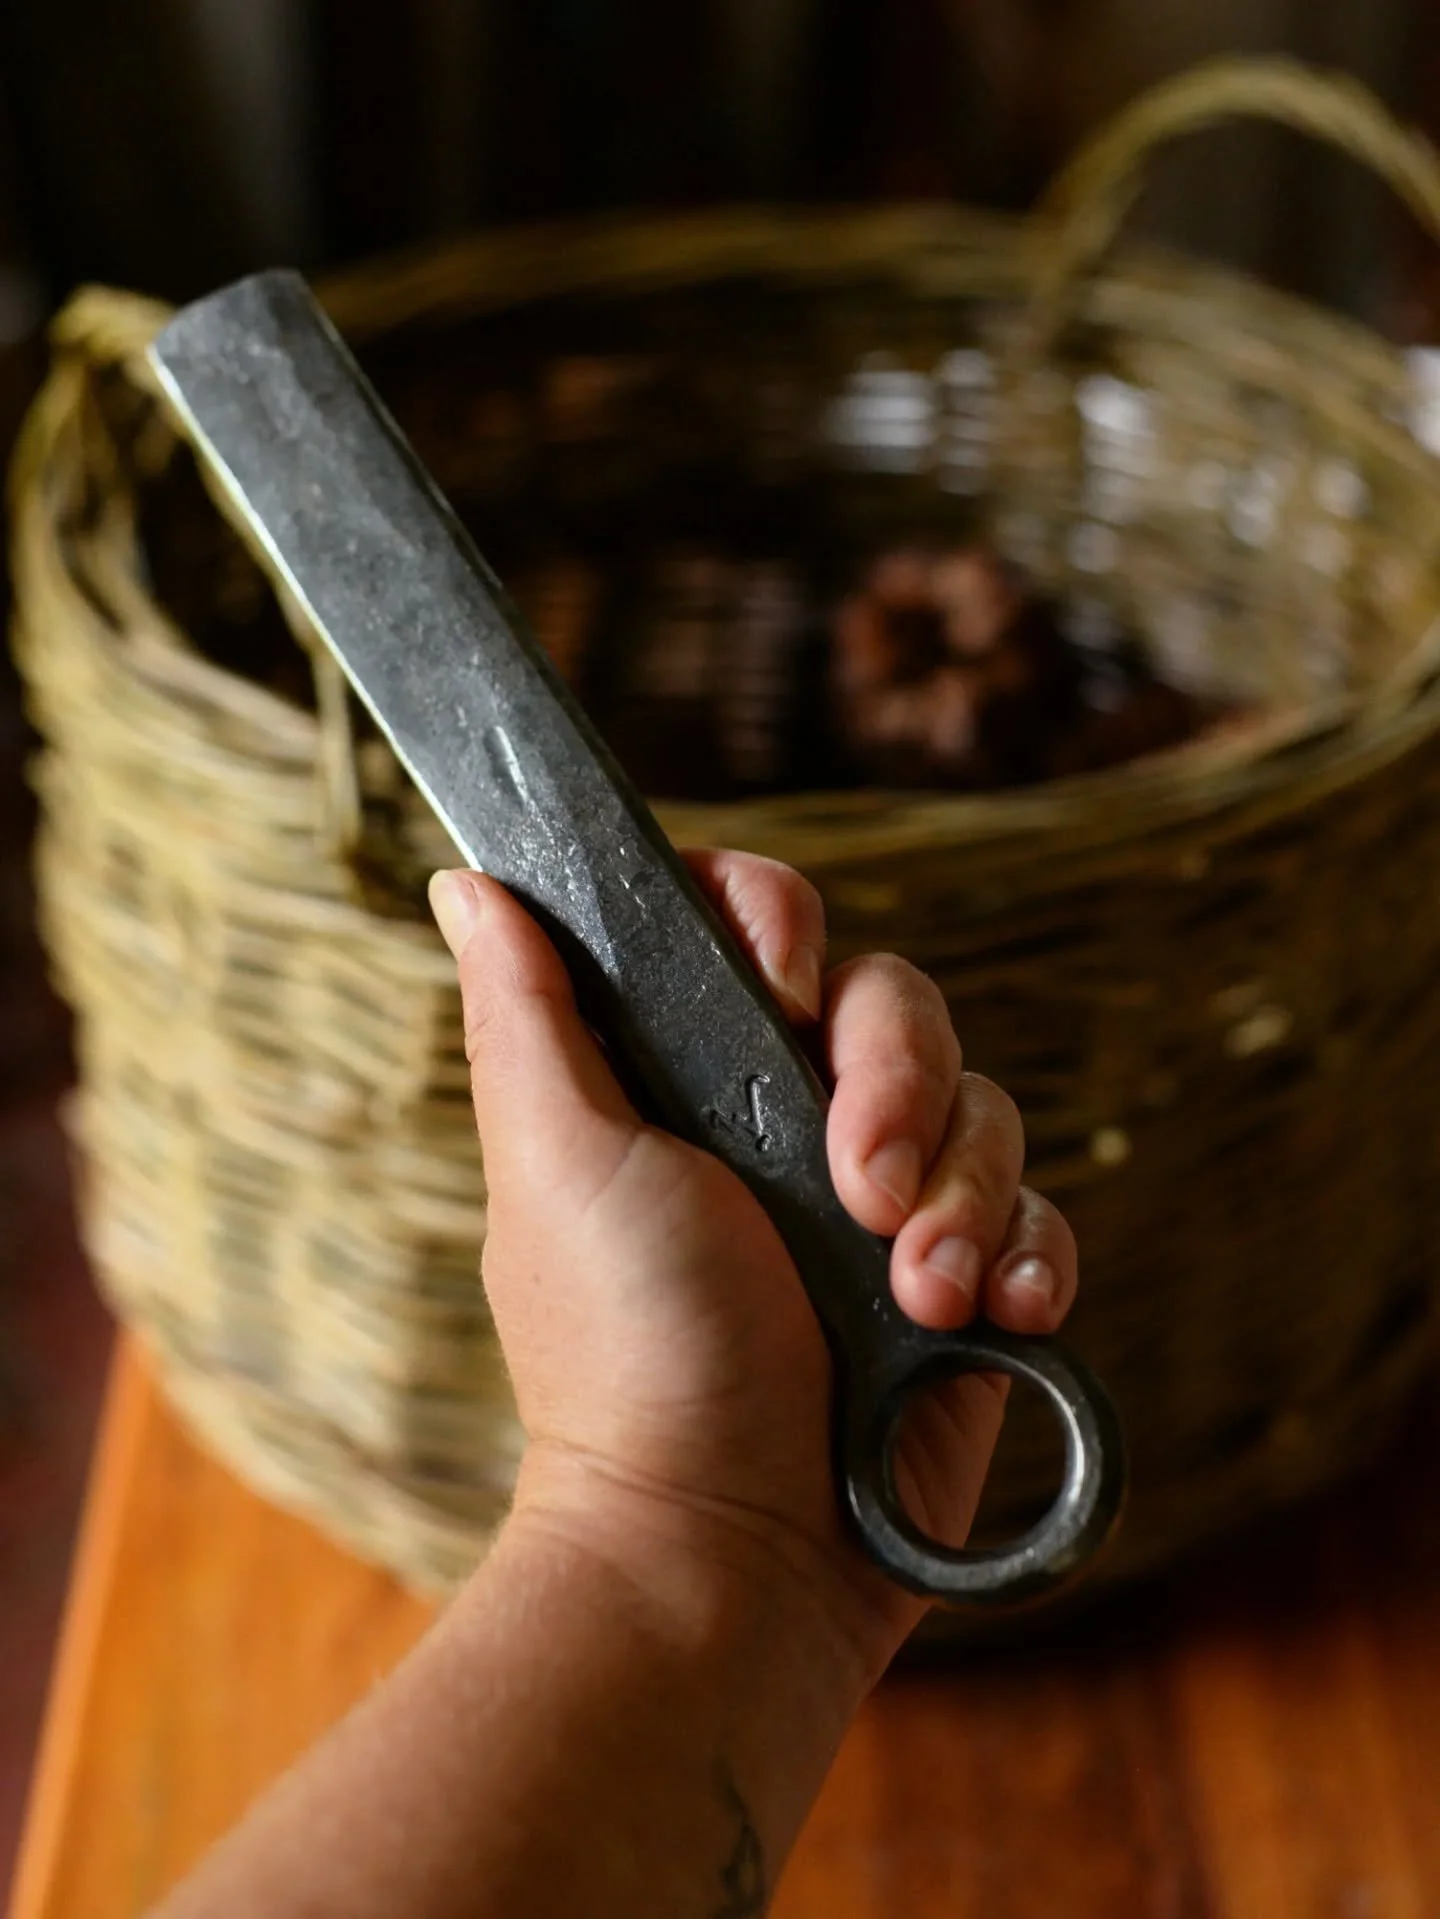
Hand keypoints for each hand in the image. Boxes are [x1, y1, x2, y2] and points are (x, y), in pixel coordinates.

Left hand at [429, 852, 1077, 1680]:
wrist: (728, 1550)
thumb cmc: (625, 1355)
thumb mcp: (558, 1162)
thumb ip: (529, 1014)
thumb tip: (474, 881)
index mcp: (688, 1076)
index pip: (759, 927)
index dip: (783, 924)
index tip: (782, 984)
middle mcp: (790, 1124)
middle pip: (894, 1000)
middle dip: (897, 1077)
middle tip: (859, 1184)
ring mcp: (884, 1204)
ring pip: (981, 1102)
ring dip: (962, 1190)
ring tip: (915, 1289)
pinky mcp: (965, 1284)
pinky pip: (1040, 1209)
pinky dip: (1028, 1253)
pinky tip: (988, 1315)